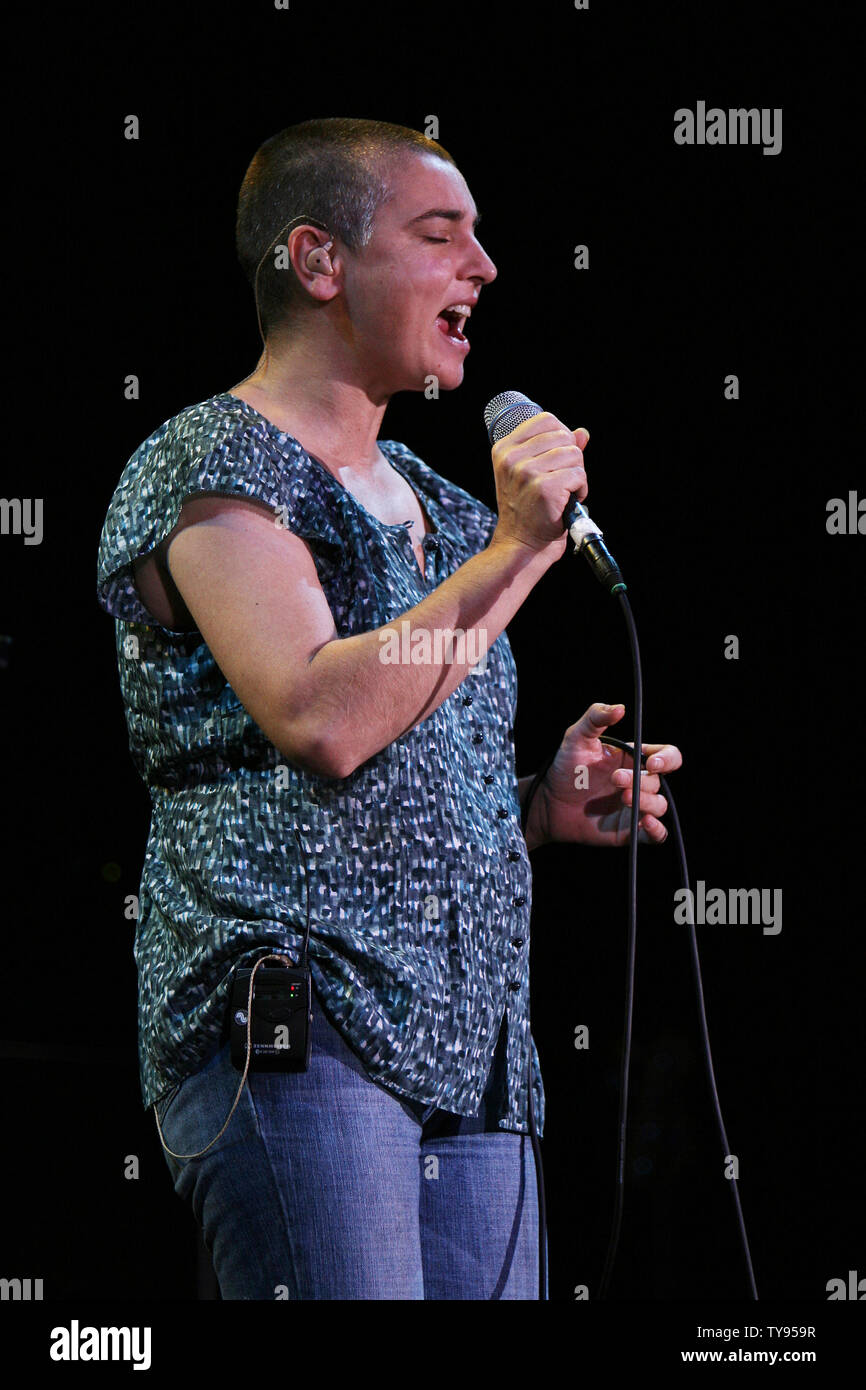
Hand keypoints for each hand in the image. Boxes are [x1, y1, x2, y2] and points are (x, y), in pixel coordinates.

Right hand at [490, 416, 589, 559]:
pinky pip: (579, 475)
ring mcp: (527, 472)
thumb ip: (555, 449)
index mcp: (504, 448)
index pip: (546, 420)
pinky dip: (581, 490)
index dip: (562, 434)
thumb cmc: (527, 508)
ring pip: (574, 454)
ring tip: (564, 491)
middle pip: (564, 436)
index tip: (559, 456)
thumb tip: (582, 432)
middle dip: (571, 458)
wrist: (521, 542)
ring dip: (577, 475)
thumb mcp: (531, 472)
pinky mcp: (544, 488)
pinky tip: (568, 500)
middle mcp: (512, 458)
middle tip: (561, 479)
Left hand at [533, 702, 681, 846]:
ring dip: (646, 802)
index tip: (651, 764)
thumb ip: (596, 718)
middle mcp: (639, 783)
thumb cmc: (565, 768)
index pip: (667, 756)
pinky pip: (656, 835)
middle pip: (659, 782)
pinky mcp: (630, 830)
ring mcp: (636, 807)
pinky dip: (657, 830)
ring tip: (622, 799)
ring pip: (660, 806)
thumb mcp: (576, 737)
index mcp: (634, 760)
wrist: (548, 803)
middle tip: (615, 780)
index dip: (666, 759)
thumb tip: (620, 708)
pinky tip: (644, 823)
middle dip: (641, 782)